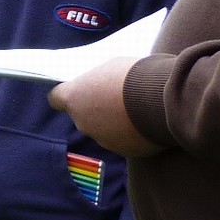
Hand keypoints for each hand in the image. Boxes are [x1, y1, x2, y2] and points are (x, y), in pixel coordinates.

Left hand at [49, 58, 163, 156]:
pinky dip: (132, 134)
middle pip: (83, 115)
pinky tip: (145, 121)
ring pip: (104, 130)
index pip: (57, 99)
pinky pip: (125, 141)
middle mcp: (83, 122)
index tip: (76, 92)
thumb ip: (98, 80)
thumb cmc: (133, 75)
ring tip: (136, 108)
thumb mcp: (110, 68)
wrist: (163, 99)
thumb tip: (99, 86)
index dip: (67, 95)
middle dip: (96, 109)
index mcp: (74, 98)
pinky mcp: (125, 151)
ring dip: (115, 123)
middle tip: (116, 97)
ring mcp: (103, 139)